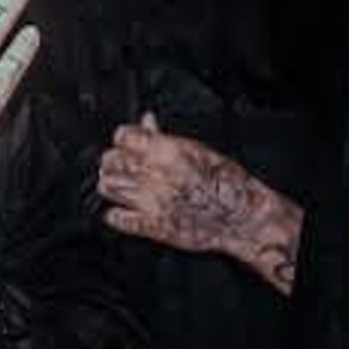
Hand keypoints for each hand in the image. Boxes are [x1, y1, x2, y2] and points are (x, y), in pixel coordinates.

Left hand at [97, 113, 302, 294]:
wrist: (242, 217)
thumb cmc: (226, 182)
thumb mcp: (198, 149)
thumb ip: (165, 137)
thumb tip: (146, 122)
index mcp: (167, 153)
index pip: (122, 136)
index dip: (123, 137)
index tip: (127, 140)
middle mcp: (155, 176)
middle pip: (110, 161)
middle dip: (113, 158)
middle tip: (122, 161)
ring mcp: (150, 202)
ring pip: (107, 187)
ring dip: (110, 181)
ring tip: (120, 181)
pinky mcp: (152, 226)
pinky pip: (116, 219)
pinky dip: (114, 214)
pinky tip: (123, 208)